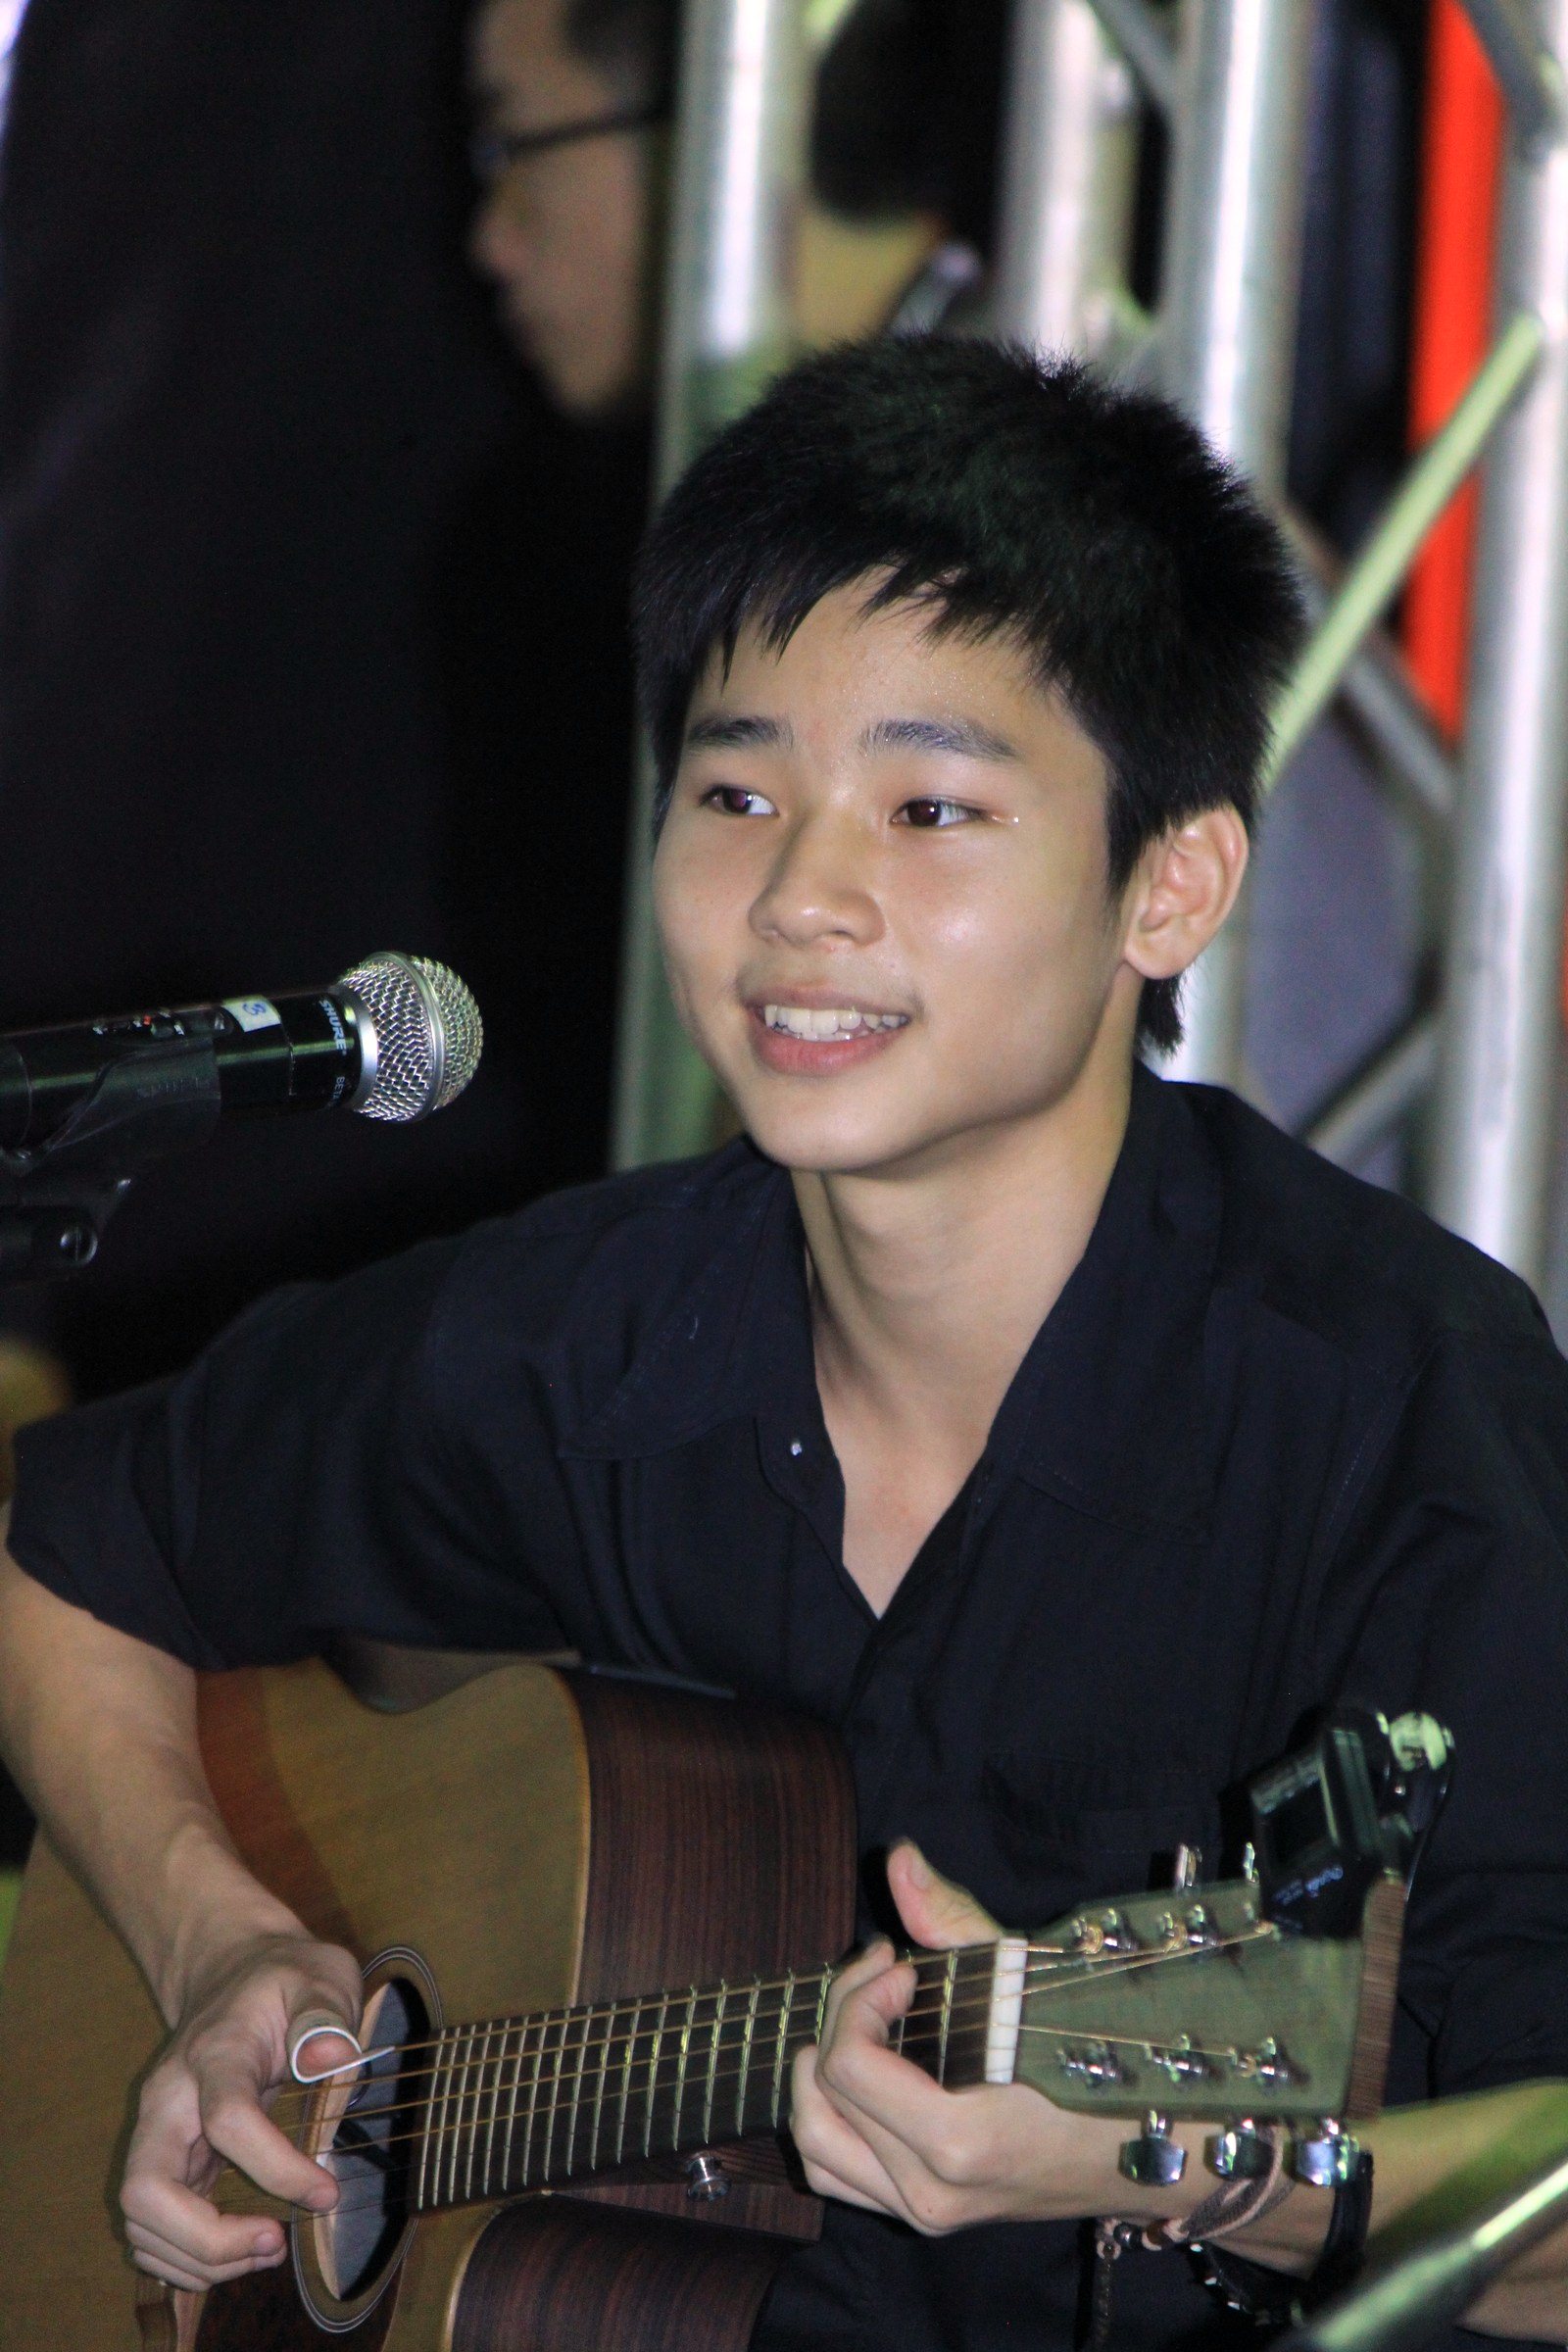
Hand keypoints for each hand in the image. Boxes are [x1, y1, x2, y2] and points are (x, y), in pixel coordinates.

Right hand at [121, 1928, 363, 2290]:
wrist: (234, 1973)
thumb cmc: (286, 1980)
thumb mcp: (321, 1975)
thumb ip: (326, 2012)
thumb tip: (330, 2056)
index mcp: (214, 2053)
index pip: (228, 2119)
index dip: (276, 2168)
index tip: (327, 2191)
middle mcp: (168, 2100)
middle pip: (146, 2189)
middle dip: (206, 2238)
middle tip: (274, 2242)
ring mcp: (156, 2133)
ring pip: (140, 2221)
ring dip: (199, 2257)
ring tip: (267, 2250)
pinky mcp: (162, 2160)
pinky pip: (150, 2228)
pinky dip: (186, 2258)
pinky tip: (240, 2252)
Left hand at [791, 1842, 1136, 2234]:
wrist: (1146, 2148)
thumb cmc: (1094, 2056)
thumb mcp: (1026, 1978)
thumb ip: (952, 1918)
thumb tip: (898, 1858)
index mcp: (955, 2141)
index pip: (847, 2065)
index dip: (858, 1997)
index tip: (900, 1964)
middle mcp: (930, 2192)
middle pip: (823, 2094)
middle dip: (841, 2015)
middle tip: (883, 1972)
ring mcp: (925, 2214)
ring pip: (815, 2144)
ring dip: (819, 2073)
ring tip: (859, 2022)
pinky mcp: (924, 2218)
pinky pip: (836, 2173)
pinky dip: (829, 2118)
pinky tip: (861, 2073)